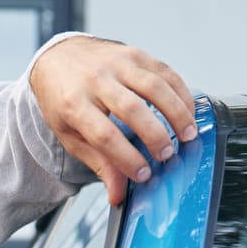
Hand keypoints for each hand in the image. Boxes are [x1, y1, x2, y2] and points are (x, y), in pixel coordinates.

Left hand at [29, 36, 197, 205]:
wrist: (58, 56)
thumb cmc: (64, 98)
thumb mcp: (70, 134)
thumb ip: (97, 162)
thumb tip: (118, 194)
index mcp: (74, 105)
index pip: (104, 135)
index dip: (127, 158)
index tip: (143, 174)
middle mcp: (95, 81)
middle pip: (132, 109)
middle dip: (155, 136)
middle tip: (167, 155)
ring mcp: (116, 64)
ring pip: (154, 86)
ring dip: (176, 113)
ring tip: (187, 134)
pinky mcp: (134, 53)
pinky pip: (164, 71)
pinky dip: (181, 92)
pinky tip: (188, 111)